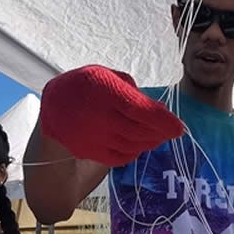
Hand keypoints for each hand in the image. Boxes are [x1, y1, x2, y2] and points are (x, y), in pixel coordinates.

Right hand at [40, 65, 184, 166]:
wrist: (54, 107)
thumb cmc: (86, 86)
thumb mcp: (108, 76)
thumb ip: (134, 92)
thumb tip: (161, 109)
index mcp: (104, 91)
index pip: (140, 110)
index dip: (163, 120)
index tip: (179, 127)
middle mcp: (98, 117)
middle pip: (140, 131)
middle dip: (161, 132)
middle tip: (171, 129)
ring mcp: (94, 138)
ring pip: (134, 146)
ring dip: (150, 141)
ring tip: (156, 133)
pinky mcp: (92, 152)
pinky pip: (122, 157)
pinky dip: (135, 150)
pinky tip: (138, 141)